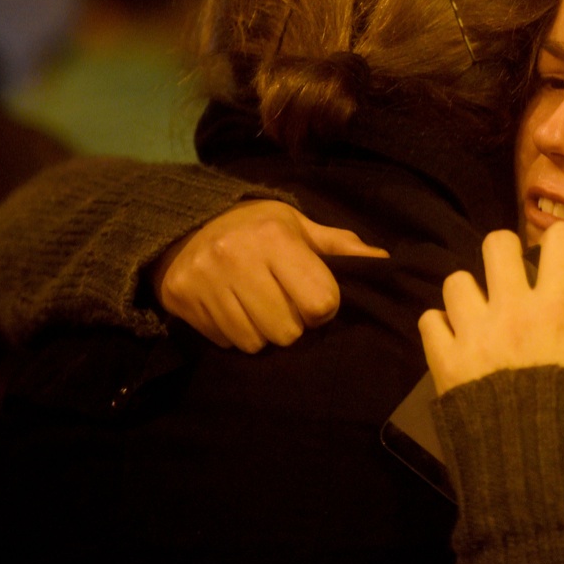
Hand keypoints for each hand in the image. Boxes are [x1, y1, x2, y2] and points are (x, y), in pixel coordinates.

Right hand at [152, 200, 387, 351]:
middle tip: (283, 305)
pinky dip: (234, 334)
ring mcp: (206, 281)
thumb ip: (337, 246)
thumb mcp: (296, 225)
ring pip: (255, 342)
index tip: (312, 297)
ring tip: (257, 307)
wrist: (182, 221)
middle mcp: (238, 258)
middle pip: (288, 331)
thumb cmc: (253, 226)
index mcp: (275, 238)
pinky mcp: (182, 299)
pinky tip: (232, 308)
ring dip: (263, 332)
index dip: (323, 307)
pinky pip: (226, 342)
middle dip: (293, 324)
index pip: (320, 302)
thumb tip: (381, 261)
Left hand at [418, 222, 563, 394]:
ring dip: (469, 296)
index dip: (563, 243)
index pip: (562, 239)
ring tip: (478, 318)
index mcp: (556, 311)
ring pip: (456, 280)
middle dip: (505, 256)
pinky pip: (429, 320)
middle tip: (511, 280)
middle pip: (496, 243)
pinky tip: (455, 343)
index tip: (561, 258)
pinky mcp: (442, 359)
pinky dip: (441, 328)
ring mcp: (471, 332)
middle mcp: (510, 310)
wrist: (530, 478)